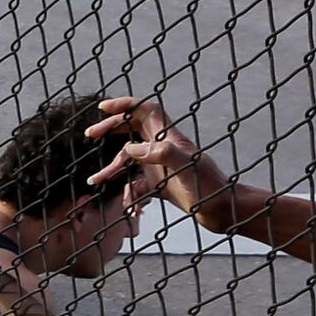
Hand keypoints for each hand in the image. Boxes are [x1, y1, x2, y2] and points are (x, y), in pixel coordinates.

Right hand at [89, 97, 240, 229]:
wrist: (225, 211)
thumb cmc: (209, 189)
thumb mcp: (185, 169)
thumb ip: (160, 154)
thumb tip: (129, 149)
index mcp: (169, 138)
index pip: (145, 110)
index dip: (125, 104)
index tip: (103, 108)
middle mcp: (164, 149)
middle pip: (134, 129)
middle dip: (112, 128)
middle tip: (90, 134)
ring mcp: (163, 166)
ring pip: (131, 160)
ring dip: (112, 168)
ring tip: (94, 181)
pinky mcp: (163, 184)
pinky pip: (138, 184)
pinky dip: (129, 194)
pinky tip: (128, 210)